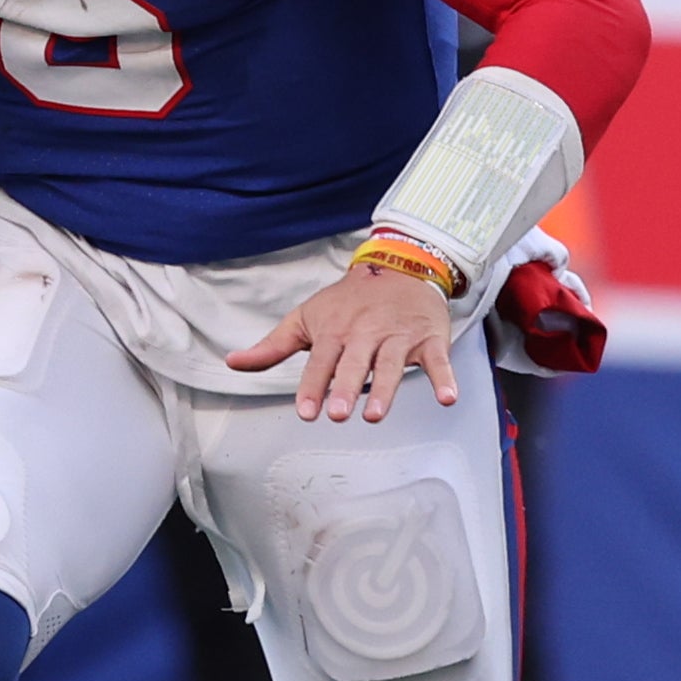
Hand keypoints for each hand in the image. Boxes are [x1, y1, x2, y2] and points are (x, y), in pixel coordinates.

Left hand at [227, 259, 459, 422]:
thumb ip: (272, 346)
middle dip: (345, 388)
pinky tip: (447, 397)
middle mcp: (365, 333)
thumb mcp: (306, 317)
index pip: (320, 362)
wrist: (401, 266)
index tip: (307, 411)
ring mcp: (398, 336)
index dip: (313, 387)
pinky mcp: (428, 339)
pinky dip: (444, 378)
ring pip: (390, 364)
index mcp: (335, 330)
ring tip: (375, 414)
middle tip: (336, 414)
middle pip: (353, 364)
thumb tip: (233, 362)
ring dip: (384, 389)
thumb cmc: (349, 300)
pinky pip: (437, 360)